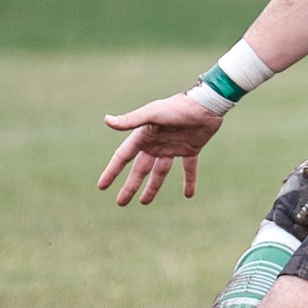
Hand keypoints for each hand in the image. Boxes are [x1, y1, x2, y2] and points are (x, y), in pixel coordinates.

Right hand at [97, 92, 223, 204]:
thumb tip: (107, 120)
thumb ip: (131, 120)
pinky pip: (188, 169)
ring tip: (144, 202)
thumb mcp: (152, 114)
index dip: (112, 171)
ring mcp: (173, 147)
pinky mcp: (191, 149)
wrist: (206, 104)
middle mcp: (156, 144)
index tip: (102, 186)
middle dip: (130, 186)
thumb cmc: (177, 107)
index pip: (123, 157)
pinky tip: (188, 194)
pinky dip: (189, 181)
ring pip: (160, 172)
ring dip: (152, 187)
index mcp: (144, 136)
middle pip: (140, 170)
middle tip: (121, 203)